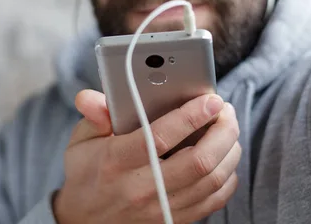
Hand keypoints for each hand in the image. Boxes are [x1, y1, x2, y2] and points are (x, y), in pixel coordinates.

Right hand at [52, 89, 240, 223]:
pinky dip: (227, 177)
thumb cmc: (87, 174)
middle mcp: (141, 188)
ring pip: (212, 180)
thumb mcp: (81, 141)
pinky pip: (214, 200)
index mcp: (117, 161)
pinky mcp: (173, 220)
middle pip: (198, 161)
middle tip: (226, 110)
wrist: (83, 221)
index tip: (211, 100)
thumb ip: (94, 114)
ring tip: (228, 128)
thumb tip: (93, 98)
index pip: (160, 138)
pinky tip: (224, 158)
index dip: (191, 116)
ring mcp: (160, 208)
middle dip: (222, 131)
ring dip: (230, 150)